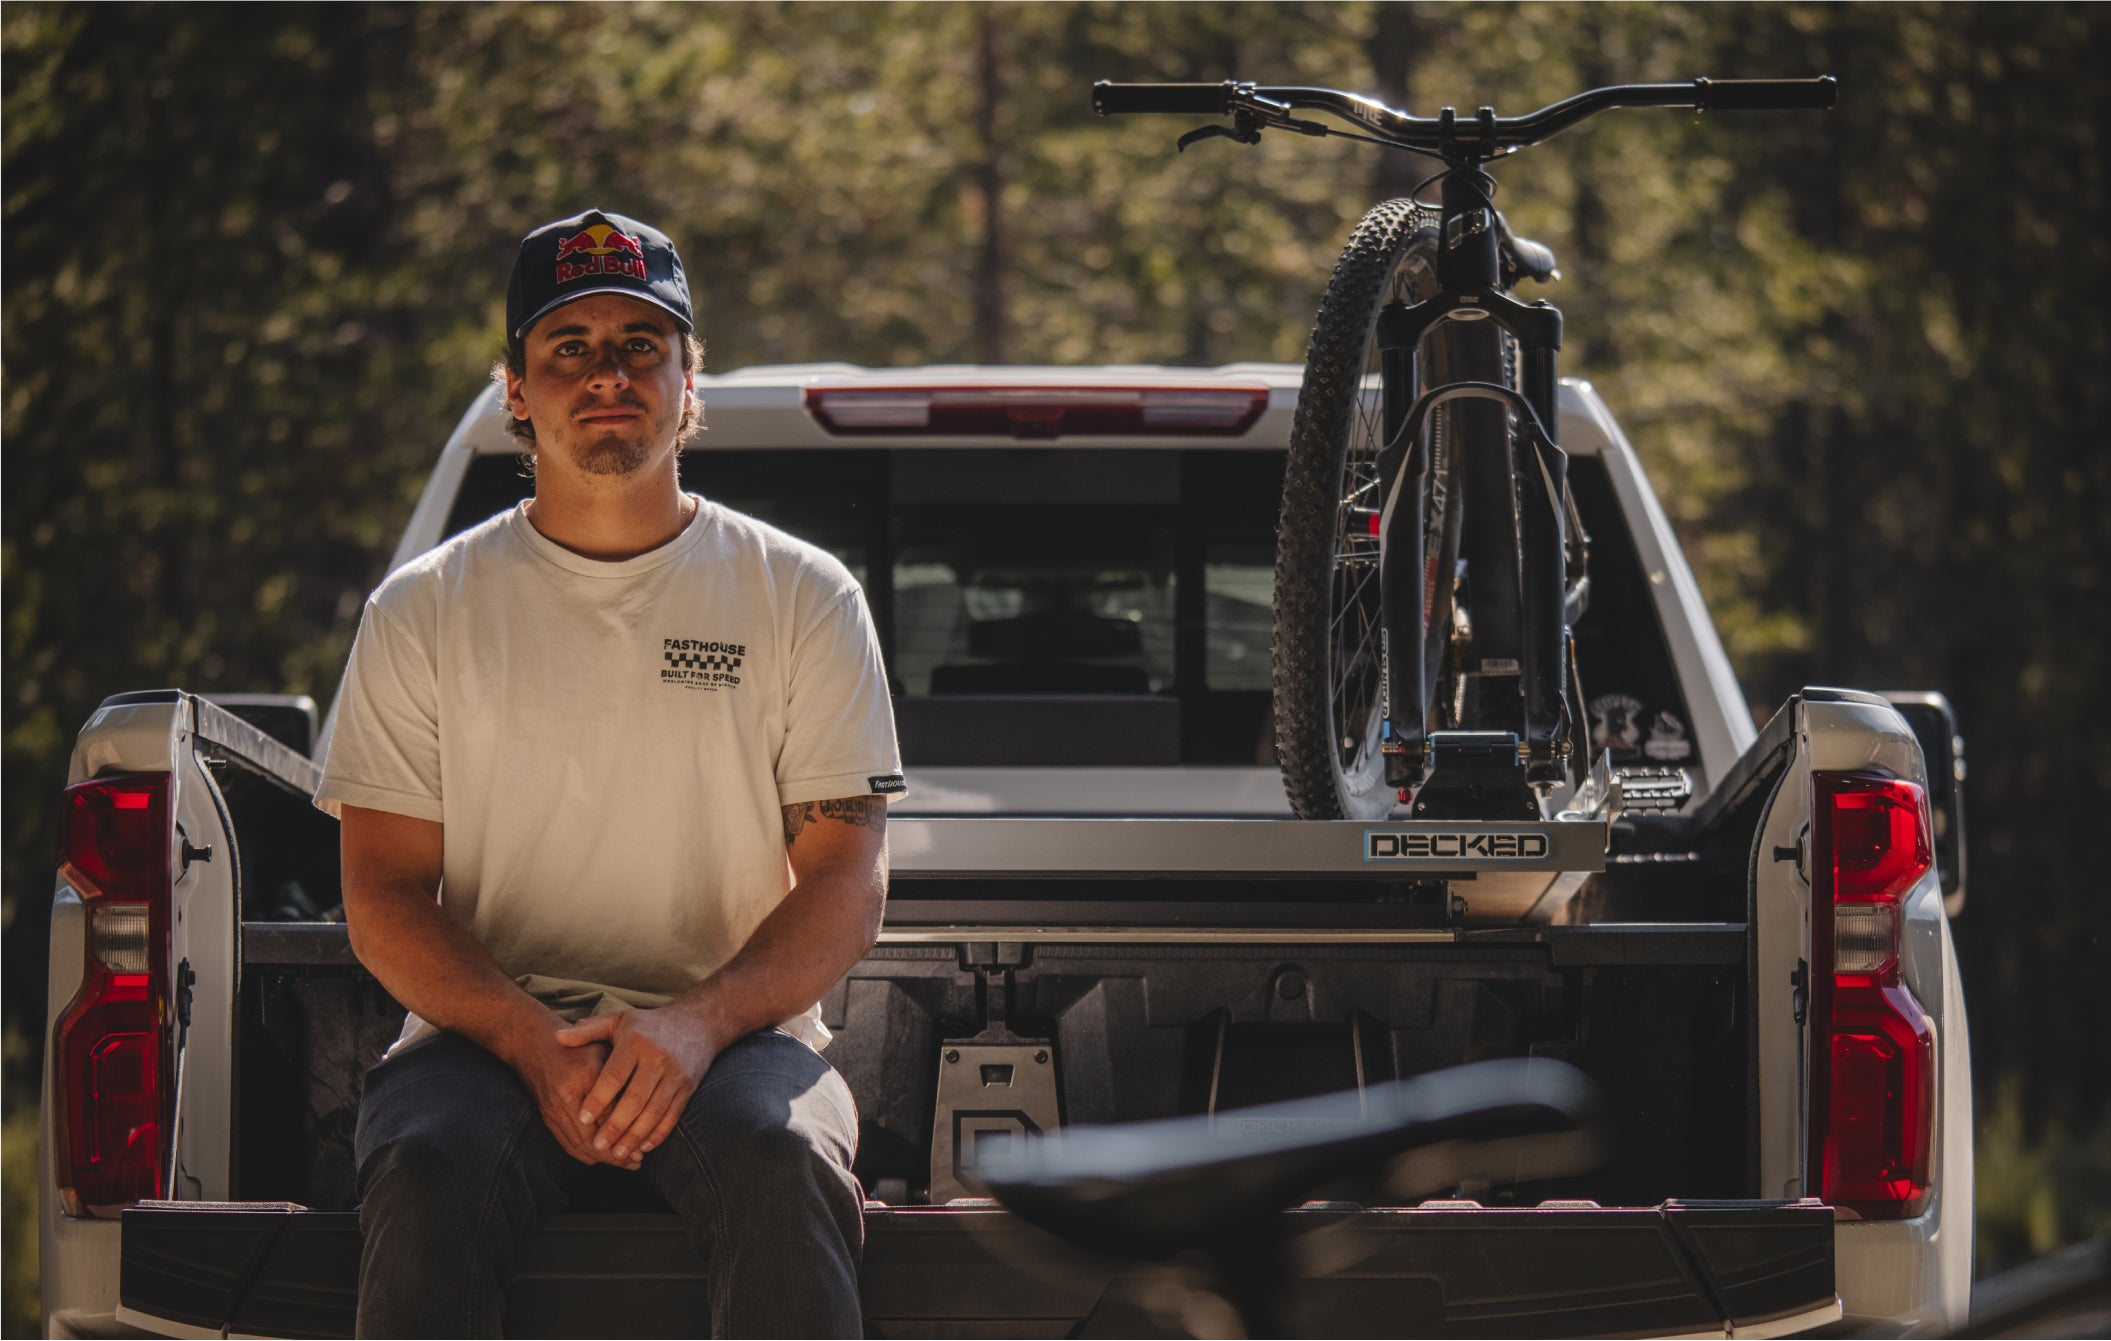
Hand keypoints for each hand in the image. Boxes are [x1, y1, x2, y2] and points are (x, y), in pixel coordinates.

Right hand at [505, 1014, 631, 1167]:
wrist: (533, 1042)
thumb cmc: (577, 1044)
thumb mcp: (603, 1049)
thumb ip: (619, 1077)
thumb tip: (641, 1110)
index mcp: (583, 1078)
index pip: (609, 1115)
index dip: (627, 1132)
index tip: (644, 1143)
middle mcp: (565, 1099)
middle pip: (592, 1139)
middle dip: (616, 1155)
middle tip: (637, 1161)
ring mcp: (553, 1111)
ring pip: (579, 1146)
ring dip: (602, 1159)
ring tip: (625, 1163)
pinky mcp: (547, 1118)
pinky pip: (567, 1144)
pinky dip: (585, 1155)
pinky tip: (602, 1158)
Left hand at [556, 1004, 722, 1162]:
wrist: (697, 1023)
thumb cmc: (648, 1024)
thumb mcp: (618, 1019)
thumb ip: (588, 1030)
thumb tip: (558, 1038)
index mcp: (636, 1043)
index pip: (614, 1075)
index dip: (598, 1099)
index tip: (582, 1118)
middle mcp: (658, 1059)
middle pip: (635, 1099)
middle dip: (616, 1126)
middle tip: (598, 1146)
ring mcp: (675, 1075)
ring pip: (655, 1111)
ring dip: (636, 1136)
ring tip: (617, 1154)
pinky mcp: (688, 1088)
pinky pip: (673, 1115)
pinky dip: (659, 1134)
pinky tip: (643, 1147)